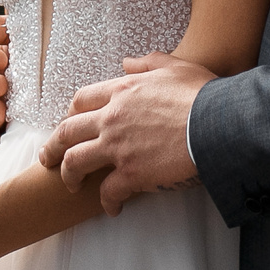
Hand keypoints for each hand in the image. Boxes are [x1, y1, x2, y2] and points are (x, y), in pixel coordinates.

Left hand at [38, 52, 215, 213]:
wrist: (220, 123)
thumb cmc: (204, 95)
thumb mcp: (174, 67)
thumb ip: (147, 62)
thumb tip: (127, 61)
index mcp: (121, 91)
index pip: (81, 100)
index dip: (70, 113)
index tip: (68, 123)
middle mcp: (112, 118)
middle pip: (67, 132)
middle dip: (54, 146)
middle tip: (48, 158)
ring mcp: (118, 146)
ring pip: (76, 162)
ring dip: (69, 175)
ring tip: (70, 186)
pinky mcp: (132, 172)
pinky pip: (108, 191)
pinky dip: (106, 201)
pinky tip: (111, 208)